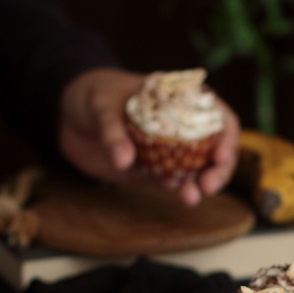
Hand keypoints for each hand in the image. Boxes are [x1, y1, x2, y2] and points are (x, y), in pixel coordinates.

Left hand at [58, 67, 239, 204]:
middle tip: (209, 186)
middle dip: (219, 170)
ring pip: (196, 169)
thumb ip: (113, 132)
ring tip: (191, 198)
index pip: (218, 116)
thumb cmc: (91, 95)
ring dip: (198, 184)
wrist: (66, 114)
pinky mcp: (151, 167)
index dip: (228, 137)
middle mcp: (181, 124)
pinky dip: (174, 187)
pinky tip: (172, 190)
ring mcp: (167, 148)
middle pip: (215, 148)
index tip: (221, 156)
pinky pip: (170, 180)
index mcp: (180, 99)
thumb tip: (124, 161)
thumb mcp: (101, 106)